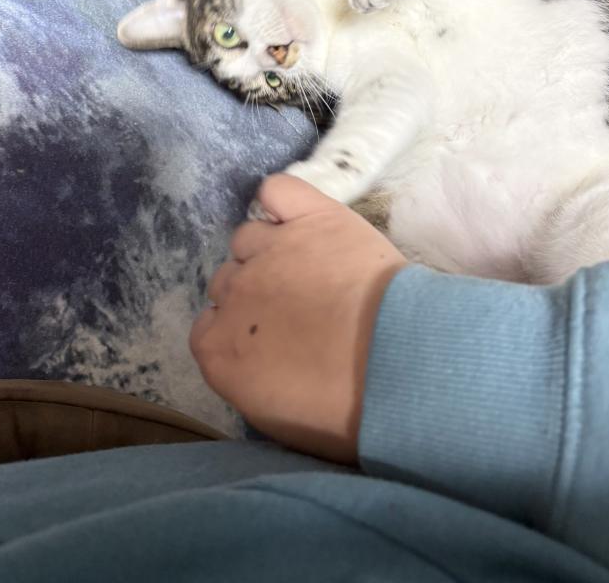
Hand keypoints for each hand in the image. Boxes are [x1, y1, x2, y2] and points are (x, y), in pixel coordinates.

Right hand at [190, 174, 405, 462]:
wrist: (401, 366)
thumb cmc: (346, 411)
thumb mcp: (276, 418)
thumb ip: (247, 378)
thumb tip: (253, 359)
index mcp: (216, 349)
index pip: (207, 326)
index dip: (238, 329)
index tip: (266, 340)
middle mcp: (233, 293)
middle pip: (228, 280)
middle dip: (254, 292)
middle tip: (297, 309)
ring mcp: (271, 249)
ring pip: (248, 237)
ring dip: (269, 250)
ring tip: (308, 267)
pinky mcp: (313, 217)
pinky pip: (278, 190)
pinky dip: (281, 199)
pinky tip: (297, 215)